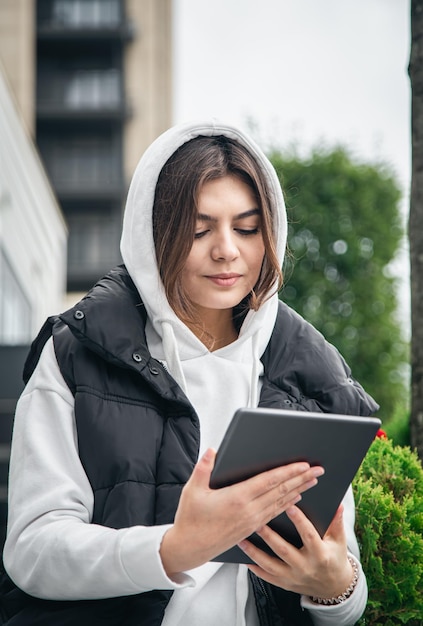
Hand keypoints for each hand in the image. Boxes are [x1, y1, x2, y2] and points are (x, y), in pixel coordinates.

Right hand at [160, 448, 323, 576]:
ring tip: (313, 481)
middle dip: (301, 479)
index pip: (269, 481)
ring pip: (281, 502)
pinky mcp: (251, 528)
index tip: (303, 465)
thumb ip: (203, 468)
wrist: (190, 547)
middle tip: (318, 470)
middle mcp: (249, 510)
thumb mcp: (193, 490)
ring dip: (299, 490)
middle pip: (281, 491)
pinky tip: (296, 499)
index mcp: (237, 497)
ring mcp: (252, 521)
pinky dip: (288, 504)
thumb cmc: (190, 518)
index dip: (288, 472)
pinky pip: (274, 513)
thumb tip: (213, 450)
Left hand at [238, 504, 353, 598]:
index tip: (290, 506)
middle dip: (269, 536)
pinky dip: (253, 568)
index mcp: (321, 555)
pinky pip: (266, 577)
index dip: (300, 522)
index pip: (309, 536)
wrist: (334, 588)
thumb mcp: (339, 541)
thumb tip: (338, 504)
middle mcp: (305, 568)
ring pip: (270, 565)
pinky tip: (243, 556)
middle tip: (256, 521)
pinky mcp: (284, 584)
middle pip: (284, 551)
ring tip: (242, 538)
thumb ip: (336, 522)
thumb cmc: (335, 558)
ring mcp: (293, 578)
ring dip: (254, 552)